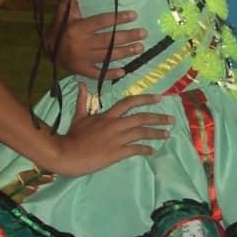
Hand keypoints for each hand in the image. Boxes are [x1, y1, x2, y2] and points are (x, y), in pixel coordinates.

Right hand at [49, 84, 172, 175]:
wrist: (65, 153)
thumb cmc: (72, 136)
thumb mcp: (79, 116)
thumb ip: (83, 100)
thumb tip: (81, 83)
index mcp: (107, 116)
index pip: (129, 103)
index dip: (145, 99)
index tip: (159, 98)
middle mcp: (115, 125)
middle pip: (141, 118)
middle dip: (158, 118)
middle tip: (171, 119)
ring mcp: (117, 139)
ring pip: (142, 133)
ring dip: (156, 133)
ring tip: (167, 134)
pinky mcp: (116, 153)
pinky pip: (135, 150)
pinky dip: (145, 150)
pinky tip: (152, 151)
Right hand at [52, 0, 146, 80]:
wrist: (46, 49)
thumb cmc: (59, 28)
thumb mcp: (63, 12)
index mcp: (78, 28)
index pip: (102, 22)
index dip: (118, 18)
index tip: (134, 15)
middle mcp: (82, 44)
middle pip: (108, 40)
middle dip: (128, 37)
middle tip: (144, 33)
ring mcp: (83, 59)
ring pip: (107, 56)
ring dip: (125, 53)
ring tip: (141, 48)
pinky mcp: (82, 70)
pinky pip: (98, 73)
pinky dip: (110, 74)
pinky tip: (123, 72)